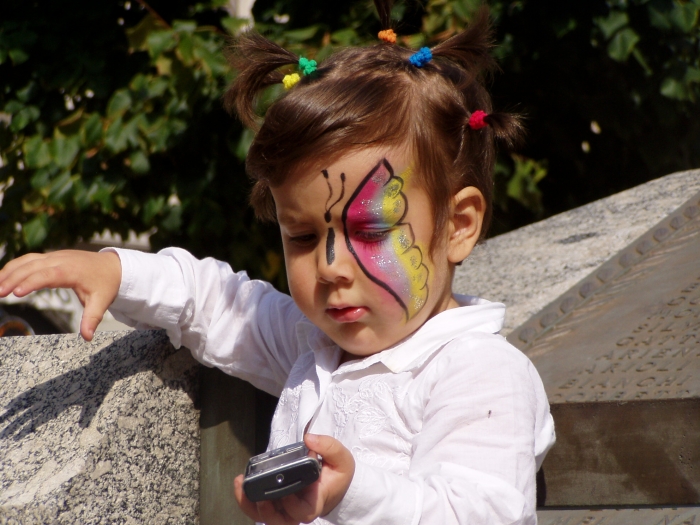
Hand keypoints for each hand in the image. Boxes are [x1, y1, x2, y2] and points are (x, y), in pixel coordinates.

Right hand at [0, 250, 121, 340]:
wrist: (114, 266)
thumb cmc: (106, 284)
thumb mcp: (102, 302)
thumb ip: (92, 319)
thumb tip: (87, 337)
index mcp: (71, 271)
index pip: (48, 275)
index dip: (32, 283)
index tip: (16, 293)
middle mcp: (60, 260)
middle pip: (32, 267)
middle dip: (13, 279)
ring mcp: (54, 256)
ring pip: (27, 261)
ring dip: (9, 271)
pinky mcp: (50, 257)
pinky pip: (28, 259)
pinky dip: (14, 267)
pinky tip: (2, 277)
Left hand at [234, 434, 354, 524]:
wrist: (331, 483)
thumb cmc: (336, 474)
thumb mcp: (341, 458)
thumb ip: (328, 446)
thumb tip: (309, 439)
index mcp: (315, 501)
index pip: (303, 512)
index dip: (292, 506)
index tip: (286, 493)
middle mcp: (298, 509)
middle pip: (280, 521)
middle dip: (266, 511)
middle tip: (257, 495)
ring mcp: (285, 508)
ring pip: (266, 517)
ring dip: (250, 505)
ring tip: (242, 485)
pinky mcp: (276, 503)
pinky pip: (258, 509)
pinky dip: (246, 500)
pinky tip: (240, 484)